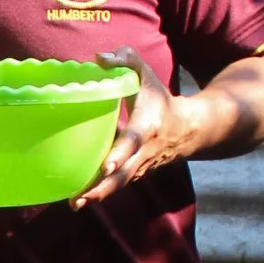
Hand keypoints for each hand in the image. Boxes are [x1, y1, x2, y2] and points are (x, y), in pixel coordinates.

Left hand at [71, 50, 196, 207]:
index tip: (104, 165)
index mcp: (146, 125)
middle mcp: (144, 151)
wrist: (188, 129)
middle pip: (123, 173)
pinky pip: (117, 185)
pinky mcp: (135, 173)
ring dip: (98, 195)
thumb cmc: (159, 97)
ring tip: (75, 204)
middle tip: (80, 198)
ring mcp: (140, 166)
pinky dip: (100, 194)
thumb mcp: (147, 74)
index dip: (119, 153)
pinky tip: (79, 200)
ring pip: (119, 184)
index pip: (132, 141)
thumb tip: (99, 57)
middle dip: (102, 186)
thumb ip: (127, 60)